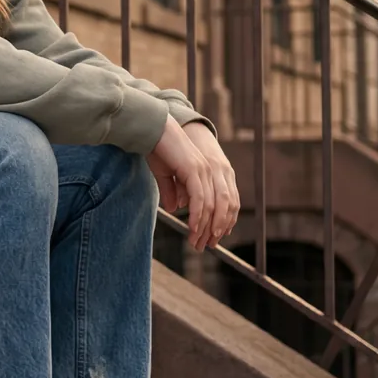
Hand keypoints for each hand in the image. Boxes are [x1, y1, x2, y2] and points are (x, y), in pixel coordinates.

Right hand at [148, 117, 240, 250]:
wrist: (152, 131)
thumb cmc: (158, 150)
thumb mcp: (166, 175)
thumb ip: (173, 191)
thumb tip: (176, 209)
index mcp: (211, 172)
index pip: (226, 202)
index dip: (223, 222)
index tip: (213, 239)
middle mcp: (213, 172)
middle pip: (222, 208)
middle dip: (214, 230)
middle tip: (205, 246)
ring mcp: (205, 171)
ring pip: (212, 207)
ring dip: (205, 228)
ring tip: (197, 243)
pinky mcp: (194, 171)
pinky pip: (200, 200)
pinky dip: (198, 217)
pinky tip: (193, 229)